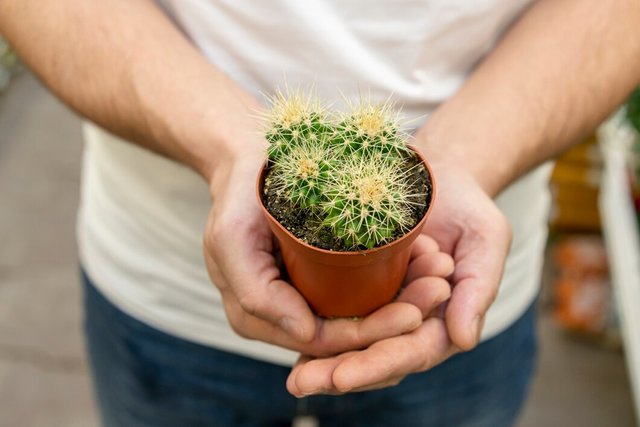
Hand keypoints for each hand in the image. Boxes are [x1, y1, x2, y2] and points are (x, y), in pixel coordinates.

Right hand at [203, 152, 454, 357]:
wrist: (248, 162)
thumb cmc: (238, 196)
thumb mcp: (232, 239)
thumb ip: (257, 293)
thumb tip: (305, 333)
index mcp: (259, 316)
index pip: (322, 341)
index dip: (369, 335)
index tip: (413, 314)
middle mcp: (285, 313)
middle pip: (349, 331)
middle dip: (397, 317)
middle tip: (439, 291)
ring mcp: (306, 294)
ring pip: (361, 312)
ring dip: (404, 299)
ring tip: (439, 277)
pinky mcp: (322, 273)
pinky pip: (361, 289)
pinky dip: (395, 280)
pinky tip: (425, 263)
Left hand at [286, 163, 510, 394]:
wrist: (437, 178)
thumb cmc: (466, 206)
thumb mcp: (484, 237)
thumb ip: (478, 286)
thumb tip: (464, 339)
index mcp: (444, 319)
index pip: (412, 351)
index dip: (377, 364)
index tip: (343, 376)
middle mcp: (412, 322)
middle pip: (376, 357)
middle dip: (340, 373)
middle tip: (302, 382)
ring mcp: (385, 308)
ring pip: (353, 344)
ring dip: (322, 362)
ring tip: (294, 378)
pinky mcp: (362, 291)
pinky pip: (338, 315)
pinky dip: (315, 329)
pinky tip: (287, 337)